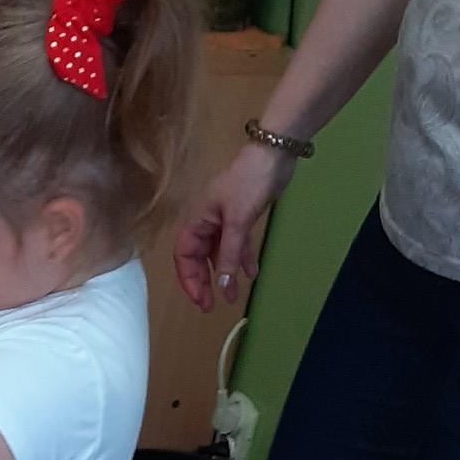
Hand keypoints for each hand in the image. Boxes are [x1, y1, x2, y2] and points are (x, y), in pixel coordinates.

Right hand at [173, 144, 293, 311]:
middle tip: (212, 306)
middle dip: (205, 282)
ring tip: (233, 297)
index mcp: (197, 220)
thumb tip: (222, 284)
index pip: (184, 257)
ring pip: (219, 254)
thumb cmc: (249, 183)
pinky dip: (242, 259)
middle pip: (199, 259)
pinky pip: (237, 245)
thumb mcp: (237, 222)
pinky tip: (251, 273)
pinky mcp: (241, 218)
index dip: (190, 281)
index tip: (201, 300)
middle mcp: (206, 222)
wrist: (275, 153)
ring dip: (226, 275)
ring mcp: (223, 220)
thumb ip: (229, 254)